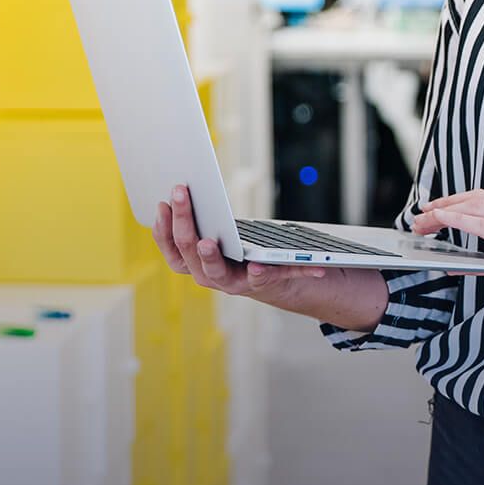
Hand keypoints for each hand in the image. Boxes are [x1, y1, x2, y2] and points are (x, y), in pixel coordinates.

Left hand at [153, 183, 355, 314]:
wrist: (243, 276)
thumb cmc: (264, 266)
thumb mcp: (284, 268)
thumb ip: (300, 268)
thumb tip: (322, 270)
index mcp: (246, 283)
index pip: (251, 279)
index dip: (257, 274)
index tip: (259, 266)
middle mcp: (217, 280)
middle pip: (206, 264)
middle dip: (202, 244)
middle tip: (203, 231)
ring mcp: (196, 269)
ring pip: (181, 254)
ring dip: (175, 228)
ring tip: (172, 201)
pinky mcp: (182, 259)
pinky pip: (168, 247)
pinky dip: (162, 228)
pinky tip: (161, 207)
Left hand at [413, 190, 483, 312]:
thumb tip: (466, 264)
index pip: (481, 198)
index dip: (453, 201)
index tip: (432, 210)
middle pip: (473, 198)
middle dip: (442, 207)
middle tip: (419, 218)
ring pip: (475, 207)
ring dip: (444, 213)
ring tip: (423, 223)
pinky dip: (460, 220)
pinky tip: (443, 220)